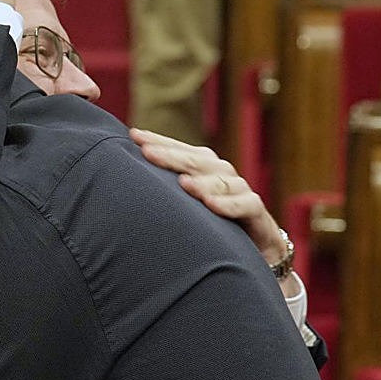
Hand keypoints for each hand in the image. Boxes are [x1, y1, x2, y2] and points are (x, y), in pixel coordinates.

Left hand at [130, 128, 288, 264]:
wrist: (256, 245)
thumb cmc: (212, 222)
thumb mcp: (187, 204)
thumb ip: (164, 192)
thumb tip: (124, 183)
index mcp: (203, 168)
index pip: (179, 151)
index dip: (158, 142)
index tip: (133, 135)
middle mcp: (221, 174)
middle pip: (196, 161)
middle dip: (171, 156)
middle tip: (147, 151)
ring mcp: (240, 191)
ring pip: (220, 181)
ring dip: (200, 182)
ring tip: (181, 182)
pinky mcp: (256, 212)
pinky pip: (243, 205)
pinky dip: (227, 205)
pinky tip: (211, 205)